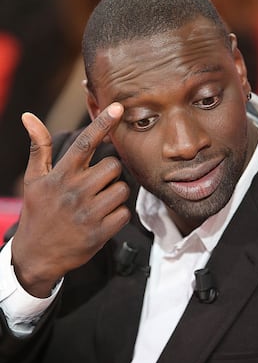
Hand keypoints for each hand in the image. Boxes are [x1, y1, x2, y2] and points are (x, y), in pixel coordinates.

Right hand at [12, 103, 130, 297]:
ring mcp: (88, 213)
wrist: (37, 255)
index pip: (84, 144)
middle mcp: (74, 192)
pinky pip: (124, 213)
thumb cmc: (38, 213)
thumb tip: (29, 117)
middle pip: (113, 166)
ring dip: (115, 194)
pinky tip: (103, 219)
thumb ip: (39, 148)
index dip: (102, 124)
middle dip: (110, 173)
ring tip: (99, 202)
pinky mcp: (99, 233)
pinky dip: (118, 215)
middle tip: (97, 184)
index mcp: (60, 176)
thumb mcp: (34, 180)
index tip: (117, 107)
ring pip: (122, 190)